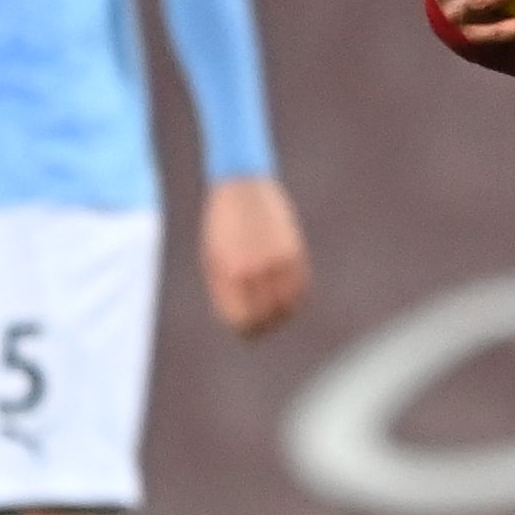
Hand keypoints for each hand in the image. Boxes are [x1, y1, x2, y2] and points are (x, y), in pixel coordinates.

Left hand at [203, 176, 309, 337]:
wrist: (241, 184)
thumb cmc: (221, 225)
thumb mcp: (214, 257)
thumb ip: (225, 290)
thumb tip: (241, 321)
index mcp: (230, 273)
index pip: (242, 318)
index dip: (245, 329)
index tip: (246, 331)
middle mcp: (255, 269)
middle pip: (266, 315)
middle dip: (264, 326)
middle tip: (262, 328)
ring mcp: (277, 259)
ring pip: (289, 305)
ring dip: (283, 314)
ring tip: (277, 315)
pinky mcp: (294, 249)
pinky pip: (301, 286)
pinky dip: (297, 296)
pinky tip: (289, 297)